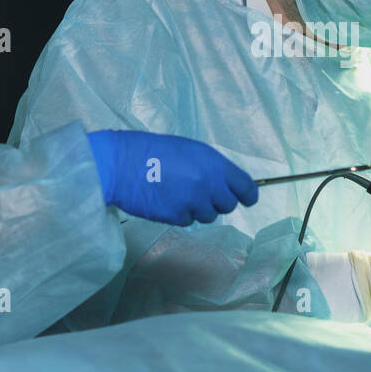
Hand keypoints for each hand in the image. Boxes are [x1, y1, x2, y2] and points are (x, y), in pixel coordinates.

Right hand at [86, 130, 258, 225]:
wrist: (122, 164)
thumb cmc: (153, 150)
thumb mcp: (189, 150)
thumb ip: (210, 167)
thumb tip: (223, 183)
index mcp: (214, 163)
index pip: (245, 186)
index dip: (248, 195)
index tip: (248, 199)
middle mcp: (208, 184)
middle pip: (228, 205)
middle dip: (218, 201)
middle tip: (201, 193)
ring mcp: (193, 202)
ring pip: (208, 216)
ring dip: (198, 209)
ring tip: (178, 194)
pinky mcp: (177, 217)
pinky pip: (188, 221)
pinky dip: (180, 214)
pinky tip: (167, 200)